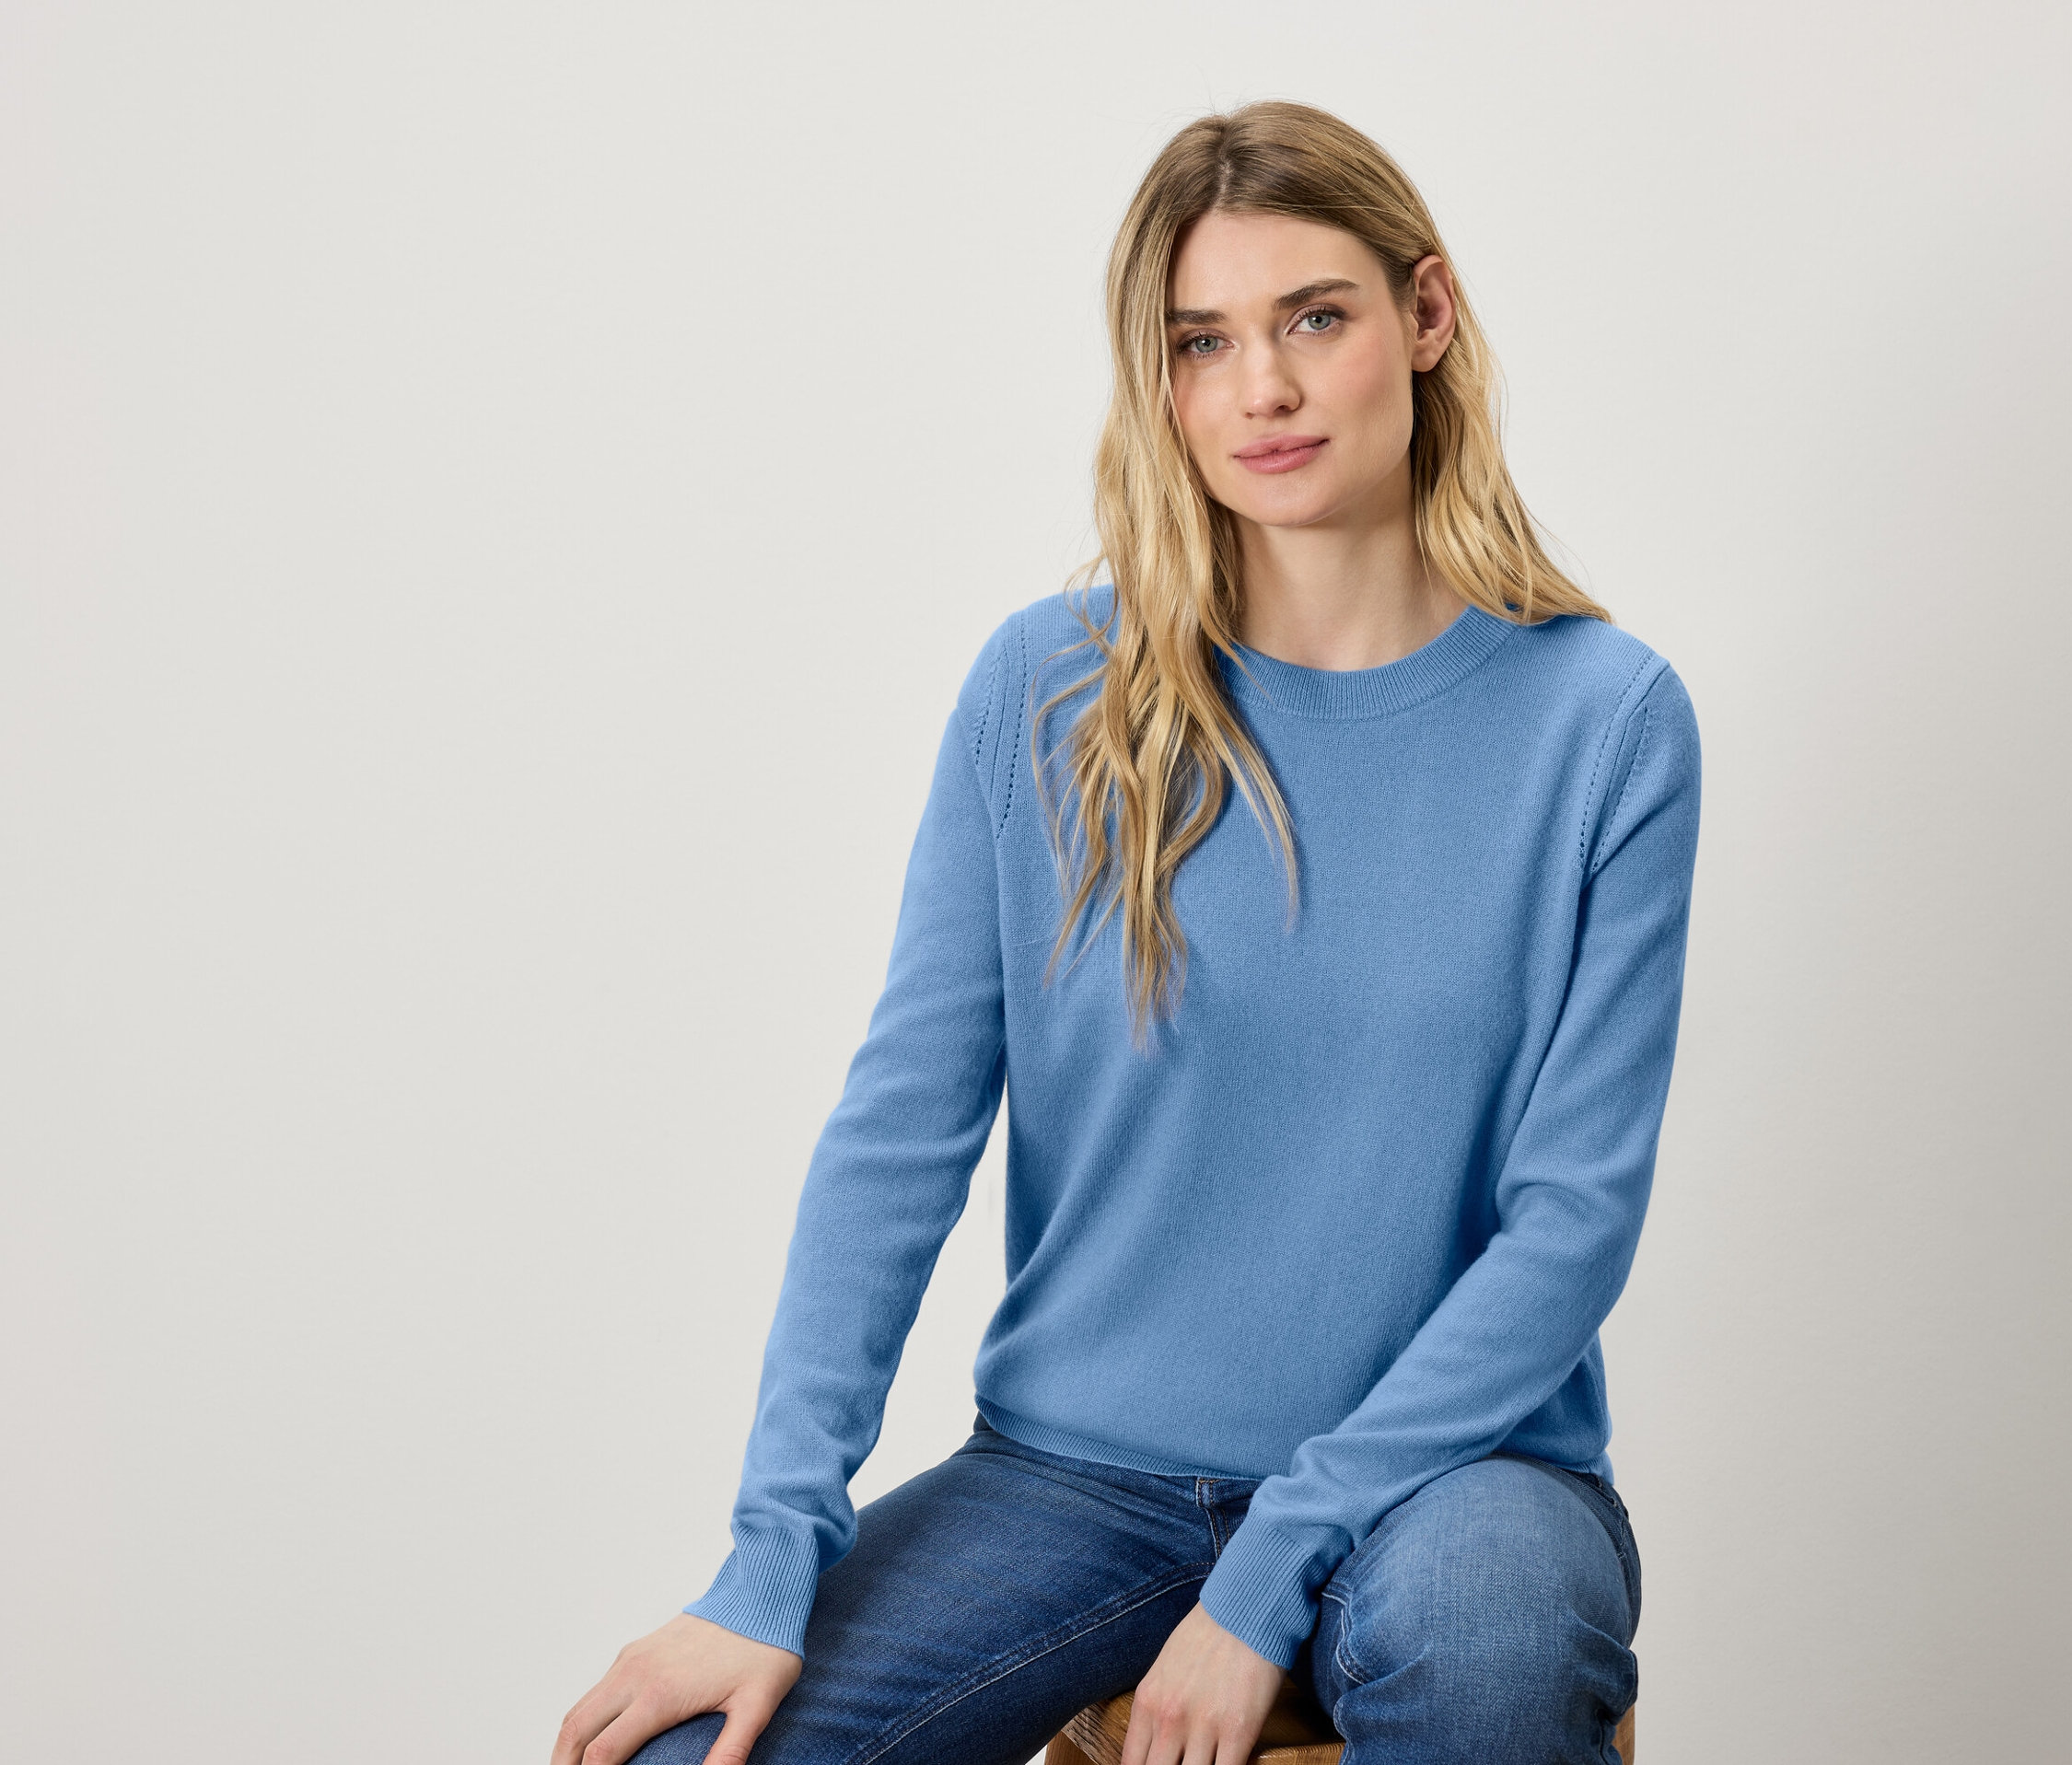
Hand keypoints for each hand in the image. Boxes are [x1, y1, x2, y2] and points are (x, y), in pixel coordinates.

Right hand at [551, 1612, 802, 1764]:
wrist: (760, 1595)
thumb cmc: (765, 1650)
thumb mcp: (756, 1707)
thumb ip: (730, 1752)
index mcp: (659, 1694)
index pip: (602, 1753)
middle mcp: (636, 1674)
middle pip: (575, 1731)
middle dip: (563, 1764)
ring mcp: (632, 1659)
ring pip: (580, 1708)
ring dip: (568, 1744)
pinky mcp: (636, 1650)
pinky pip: (596, 1691)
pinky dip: (583, 1720)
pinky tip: (594, 1738)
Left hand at [1119, 1601, 1283, 1764]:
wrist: (1246, 1610)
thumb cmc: (1208, 1635)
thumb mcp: (1165, 1668)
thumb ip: (1158, 1707)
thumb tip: (1157, 1743)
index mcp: (1148, 1701)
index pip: (1132, 1764)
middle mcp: (1169, 1718)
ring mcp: (1203, 1727)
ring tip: (1205, 1764)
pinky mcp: (1238, 1731)